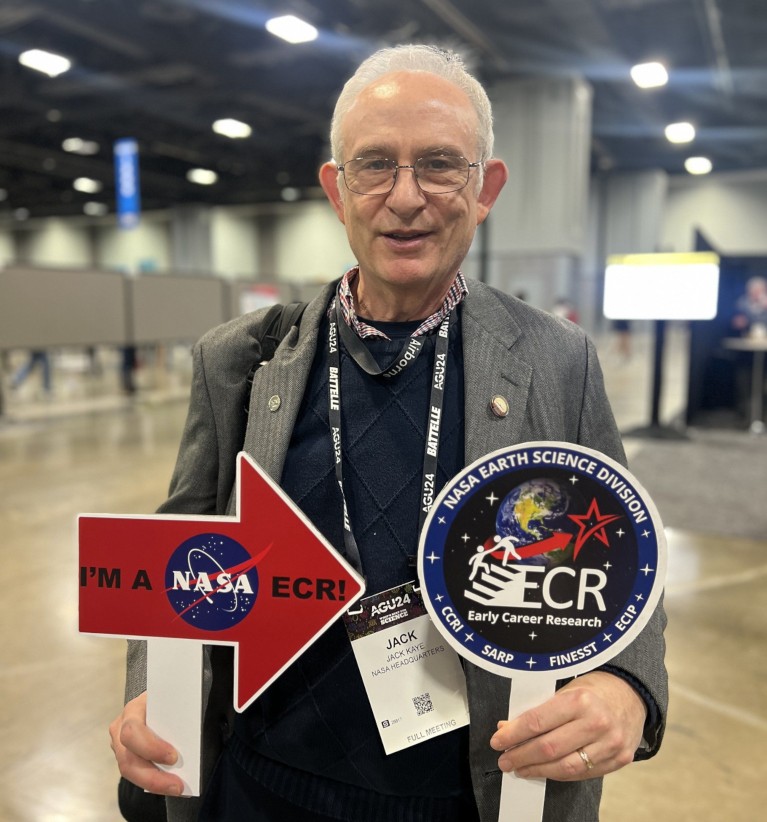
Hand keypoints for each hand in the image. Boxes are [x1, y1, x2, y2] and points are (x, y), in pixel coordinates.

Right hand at [109, 692, 184, 795]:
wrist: (158, 694)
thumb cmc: (168, 697)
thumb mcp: (173, 698)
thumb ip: (180, 712)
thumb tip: (192, 734)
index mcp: (134, 709)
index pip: (133, 731)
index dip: (150, 747)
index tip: (173, 757)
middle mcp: (121, 727)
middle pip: (128, 758)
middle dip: (153, 776)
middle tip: (177, 785)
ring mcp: (119, 743)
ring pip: (129, 770)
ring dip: (154, 783)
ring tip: (176, 789)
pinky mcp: (125, 754)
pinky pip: (136, 772)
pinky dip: (153, 781)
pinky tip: (170, 785)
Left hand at [490, 671, 646, 780]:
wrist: (632, 694)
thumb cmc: (594, 689)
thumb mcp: (565, 690)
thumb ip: (539, 710)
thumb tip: (507, 728)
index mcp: (580, 699)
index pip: (537, 722)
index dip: (513, 735)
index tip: (497, 741)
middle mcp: (596, 722)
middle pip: (548, 748)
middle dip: (521, 756)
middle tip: (504, 760)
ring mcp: (610, 744)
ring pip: (564, 766)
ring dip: (537, 770)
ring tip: (520, 768)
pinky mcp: (618, 759)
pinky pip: (582, 773)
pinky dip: (559, 773)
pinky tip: (545, 770)